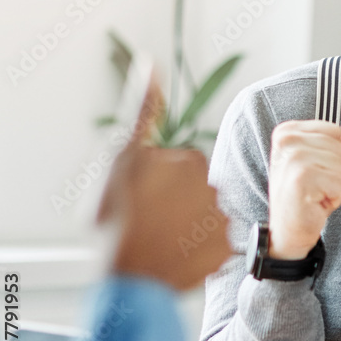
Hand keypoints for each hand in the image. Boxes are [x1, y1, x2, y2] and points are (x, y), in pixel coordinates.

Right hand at [97, 83, 230, 290]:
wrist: (124, 278)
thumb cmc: (113, 217)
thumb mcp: (119, 158)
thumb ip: (141, 111)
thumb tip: (151, 63)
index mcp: (190, 161)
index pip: (182, 165)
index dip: (159, 181)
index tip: (142, 196)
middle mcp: (215, 188)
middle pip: (196, 191)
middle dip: (177, 202)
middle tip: (150, 221)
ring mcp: (222, 221)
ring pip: (206, 217)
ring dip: (188, 226)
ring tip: (161, 240)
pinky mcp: (226, 251)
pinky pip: (215, 245)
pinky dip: (199, 251)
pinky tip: (176, 255)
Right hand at [267, 120, 340, 259]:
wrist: (288, 229)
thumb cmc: (305, 194)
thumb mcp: (322, 162)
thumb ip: (340, 146)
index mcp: (287, 132)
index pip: (334, 130)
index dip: (333, 152)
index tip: (315, 168)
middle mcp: (287, 141)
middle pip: (340, 146)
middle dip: (335, 170)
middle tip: (314, 184)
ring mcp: (293, 159)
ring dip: (335, 184)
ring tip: (315, 192)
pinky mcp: (302, 178)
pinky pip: (340, 182)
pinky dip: (334, 196)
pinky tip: (315, 202)